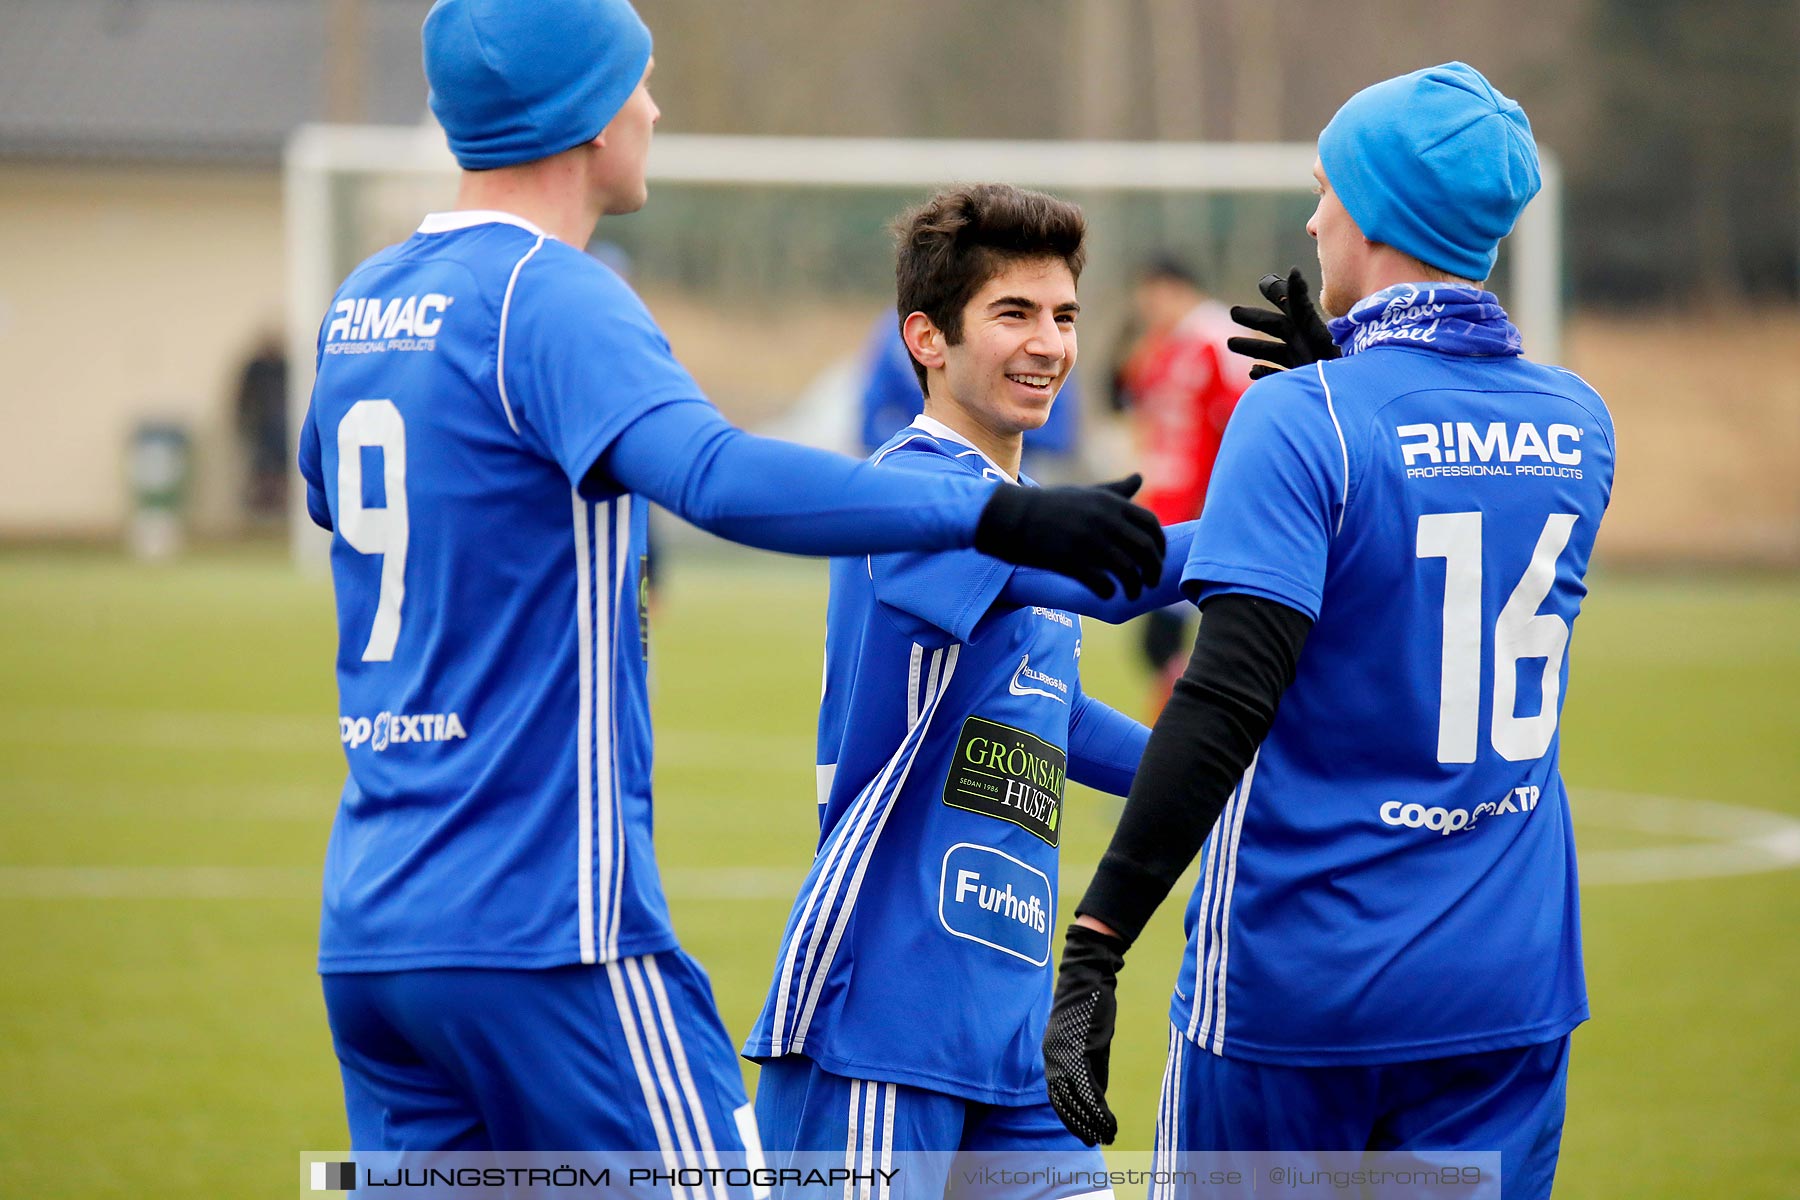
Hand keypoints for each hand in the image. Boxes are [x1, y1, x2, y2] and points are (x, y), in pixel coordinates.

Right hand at [975, 475, 1164, 600]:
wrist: (1013, 517)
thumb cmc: (1051, 505)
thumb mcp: (1086, 493)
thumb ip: (1116, 490)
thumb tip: (1139, 478)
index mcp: (1110, 503)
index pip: (1151, 525)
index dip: (1160, 546)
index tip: (1157, 559)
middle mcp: (1104, 521)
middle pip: (1146, 551)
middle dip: (1154, 571)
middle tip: (1150, 582)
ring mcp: (1088, 542)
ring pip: (1129, 572)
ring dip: (1135, 588)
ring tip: (1132, 594)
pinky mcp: (1071, 563)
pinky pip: (1103, 585)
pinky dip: (1110, 593)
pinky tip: (1106, 593)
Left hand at [1042, 923, 1128, 1144]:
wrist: (1088, 978)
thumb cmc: (1089, 1006)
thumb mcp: (1087, 1041)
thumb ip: (1088, 1066)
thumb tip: (1096, 1094)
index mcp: (1051, 1055)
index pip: (1056, 1095)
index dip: (1068, 1116)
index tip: (1081, 1131)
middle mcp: (1053, 1058)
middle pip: (1063, 1102)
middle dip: (1077, 1124)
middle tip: (1092, 1141)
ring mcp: (1064, 1056)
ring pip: (1076, 1100)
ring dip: (1091, 1121)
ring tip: (1105, 1135)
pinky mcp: (1079, 1052)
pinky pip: (1089, 1089)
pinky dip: (1099, 1109)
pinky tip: (1108, 1121)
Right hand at [1226, 266, 1339, 380]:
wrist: (1350, 395)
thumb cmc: (1330, 361)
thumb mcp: (1313, 328)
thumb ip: (1300, 303)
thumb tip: (1293, 271)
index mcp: (1307, 327)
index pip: (1288, 304)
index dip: (1276, 292)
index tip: (1263, 282)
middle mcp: (1305, 343)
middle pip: (1276, 327)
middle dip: (1255, 319)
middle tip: (1233, 312)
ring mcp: (1303, 362)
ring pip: (1273, 352)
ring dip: (1253, 348)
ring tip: (1231, 342)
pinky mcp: (1301, 383)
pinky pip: (1280, 375)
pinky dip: (1266, 373)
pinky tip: (1253, 372)